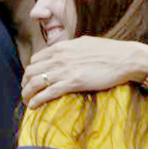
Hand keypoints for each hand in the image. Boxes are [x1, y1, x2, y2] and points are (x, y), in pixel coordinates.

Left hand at [22, 36, 146, 108]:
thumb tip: (63, 50)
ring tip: (26, 100)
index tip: (30, 79)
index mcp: (60, 47)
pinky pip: (48, 92)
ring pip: (35, 82)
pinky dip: (37, 100)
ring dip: (27, 93)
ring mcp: (65, 70)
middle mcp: (58, 58)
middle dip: (25, 83)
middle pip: (31, 71)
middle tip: (25, 91)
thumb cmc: (107, 50)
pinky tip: (33, 105)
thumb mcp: (82, 43)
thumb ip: (68, 48)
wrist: (124, 58)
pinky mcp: (73, 82)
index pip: (35, 59)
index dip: (30, 71)